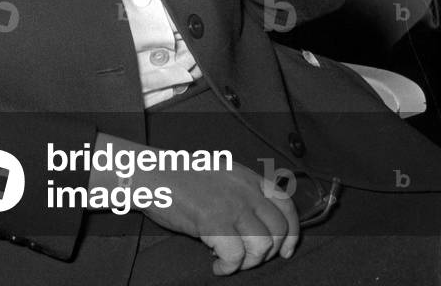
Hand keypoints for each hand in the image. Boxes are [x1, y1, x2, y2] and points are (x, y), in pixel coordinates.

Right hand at [139, 164, 299, 274]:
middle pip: (278, 229)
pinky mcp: (213, 221)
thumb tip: (258, 224)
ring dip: (247, 261)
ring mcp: (230, 204)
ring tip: (228, 260)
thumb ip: (240, 192)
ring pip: (261, 245)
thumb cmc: (177, 178)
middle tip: (248, 258)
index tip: (286, 249)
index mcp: (245, 176)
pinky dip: (228, 267)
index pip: (285, 203)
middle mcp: (243, 189)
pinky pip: (235, 256)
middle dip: (268, 252)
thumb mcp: (218, 175)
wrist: (150, 175)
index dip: (292, 231)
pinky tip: (216, 265)